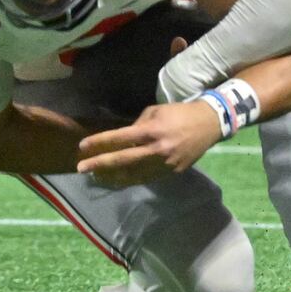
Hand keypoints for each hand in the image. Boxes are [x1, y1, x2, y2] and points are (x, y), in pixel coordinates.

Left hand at [76, 100, 222, 186]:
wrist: (209, 124)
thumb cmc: (179, 113)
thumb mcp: (156, 111)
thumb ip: (138, 124)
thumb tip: (124, 138)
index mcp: (151, 131)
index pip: (119, 138)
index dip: (99, 142)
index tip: (83, 146)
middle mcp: (156, 150)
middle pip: (122, 160)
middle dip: (99, 164)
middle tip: (81, 168)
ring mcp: (164, 164)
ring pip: (133, 174)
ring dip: (112, 176)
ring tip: (97, 176)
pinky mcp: (171, 173)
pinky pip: (146, 178)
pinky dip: (130, 179)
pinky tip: (118, 179)